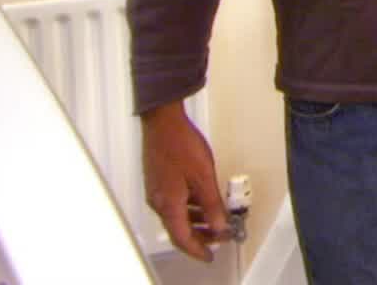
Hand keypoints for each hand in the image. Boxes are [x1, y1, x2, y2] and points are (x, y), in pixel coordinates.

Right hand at [141, 102, 227, 260]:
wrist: (163, 121)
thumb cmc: (181, 144)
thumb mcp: (203, 176)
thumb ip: (212, 204)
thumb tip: (219, 225)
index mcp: (168, 204)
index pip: (182, 238)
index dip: (197, 249)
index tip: (210, 256)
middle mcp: (159, 202)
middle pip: (179, 229)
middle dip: (200, 236)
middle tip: (219, 237)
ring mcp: (157, 191)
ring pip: (177, 216)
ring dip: (196, 221)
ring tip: (216, 221)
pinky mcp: (158, 181)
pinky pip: (174, 203)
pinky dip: (190, 208)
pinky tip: (203, 202)